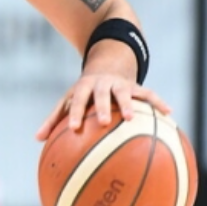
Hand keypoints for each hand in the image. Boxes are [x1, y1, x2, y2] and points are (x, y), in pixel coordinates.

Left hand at [36, 72, 171, 140]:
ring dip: (129, 105)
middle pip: (100, 94)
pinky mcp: (135, 86)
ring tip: (133, 119)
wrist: (106, 66)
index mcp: (83, 88)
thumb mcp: (69, 100)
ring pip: (124, 93)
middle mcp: (101, 84)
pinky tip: (169, 114)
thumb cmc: (84, 92)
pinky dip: (158, 102)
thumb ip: (54, 119)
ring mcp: (119, 84)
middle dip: (102, 107)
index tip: (73, 128)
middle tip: (104, 122)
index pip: (76, 100)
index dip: (74, 113)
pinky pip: (148, 94)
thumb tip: (36, 139)